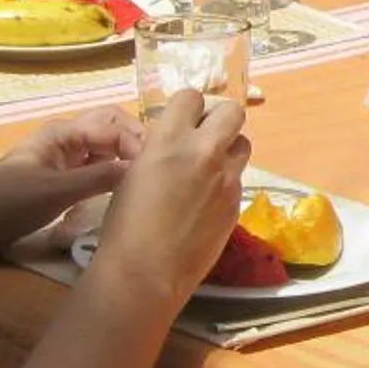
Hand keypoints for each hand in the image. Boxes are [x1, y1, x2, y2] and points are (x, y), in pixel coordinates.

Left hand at [0, 109, 147, 256]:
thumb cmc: (8, 203)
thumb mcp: (56, 192)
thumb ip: (98, 179)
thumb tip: (140, 169)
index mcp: (63, 132)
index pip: (112, 126)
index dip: (135, 142)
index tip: (151, 169)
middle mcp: (67, 139)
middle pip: (111, 128)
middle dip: (134, 142)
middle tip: (154, 168)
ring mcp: (65, 158)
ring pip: (106, 148)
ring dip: (124, 158)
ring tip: (145, 179)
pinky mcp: (63, 177)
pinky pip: (96, 167)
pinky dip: (111, 174)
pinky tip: (122, 191)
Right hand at [85, 91, 250, 312]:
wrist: (146, 271)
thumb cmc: (124, 224)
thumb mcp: (134, 172)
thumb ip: (161, 150)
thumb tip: (174, 145)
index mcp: (170, 140)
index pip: (191, 96)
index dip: (187, 108)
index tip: (181, 122)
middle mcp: (204, 153)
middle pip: (233, 112)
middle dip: (219, 120)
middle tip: (203, 138)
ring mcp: (226, 179)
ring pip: (243, 144)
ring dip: (228, 149)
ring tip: (208, 169)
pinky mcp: (236, 204)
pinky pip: (238, 179)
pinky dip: (225, 183)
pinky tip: (205, 203)